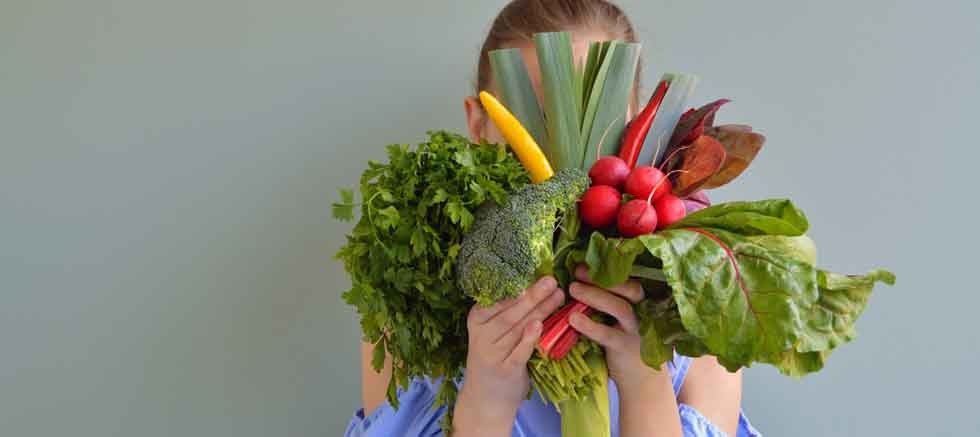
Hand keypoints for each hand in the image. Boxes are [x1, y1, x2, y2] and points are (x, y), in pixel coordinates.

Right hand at [453, 276, 563, 435]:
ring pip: (518, 327)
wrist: (485, 400)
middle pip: (511, 311)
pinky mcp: (505, 370)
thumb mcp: (493, 333)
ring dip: (539, 310)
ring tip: (557, 296)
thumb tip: (535, 283)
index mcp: (477, 319)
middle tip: (551, 280)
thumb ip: (509, 312)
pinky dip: (529, 339)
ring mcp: (492, 353)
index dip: (518, 284)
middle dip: (533, 294)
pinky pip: (519, 352)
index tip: (536, 270)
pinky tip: (539, 325)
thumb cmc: (495, 358)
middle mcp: (482, 334)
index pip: (499, 298)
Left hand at [568, 265, 681, 436]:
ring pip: (620, 308)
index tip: (588, 260)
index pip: (631, 278)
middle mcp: (644, 313)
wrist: (641, 381)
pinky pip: (608, 335)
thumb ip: (611, 299)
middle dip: (603, 278)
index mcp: (643, 302)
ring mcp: (637, 331)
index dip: (611, 267)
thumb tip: (581, 276)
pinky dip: (589, 326)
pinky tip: (573, 320)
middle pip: (630, 288)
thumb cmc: (627, 342)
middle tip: (578, 271)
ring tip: (572, 289)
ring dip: (595, 296)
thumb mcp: (624, 319)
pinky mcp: (625, 349)